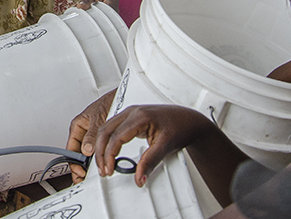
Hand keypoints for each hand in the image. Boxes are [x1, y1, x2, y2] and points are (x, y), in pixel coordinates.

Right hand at [65, 89, 116, 182]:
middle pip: (78, 155)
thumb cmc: (108, 101)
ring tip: (92, 176)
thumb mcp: (98, 118)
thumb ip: (92, 134)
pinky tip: (101, 166)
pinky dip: (98, 160)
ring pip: (87, 155)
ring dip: (90, 165)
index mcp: (77, 126)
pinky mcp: (102, 139)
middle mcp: (83, 132)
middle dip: (80, 168)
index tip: (81, 172)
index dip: (74, 163)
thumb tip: (87, 149)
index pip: (71, 149)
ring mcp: (92, 136)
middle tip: (84, 179)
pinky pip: (97, 152)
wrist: (122, 96)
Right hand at [90, 104, 214, 186]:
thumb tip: (139, 177)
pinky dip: (107, 140)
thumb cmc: (180, 128)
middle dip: (101, 152)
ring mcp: (130, 113)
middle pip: (105, 130)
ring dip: (102, 146)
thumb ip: (149, 163)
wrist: (189, 121)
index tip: (110, 169)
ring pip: (105, 127)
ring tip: (104, 164)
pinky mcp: (130, 117)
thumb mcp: (165, 147)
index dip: (110, 155)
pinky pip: (111, 127)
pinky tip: (108, 151)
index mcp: (139, 117)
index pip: (116, 136)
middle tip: (103, 169)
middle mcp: (132, 112)